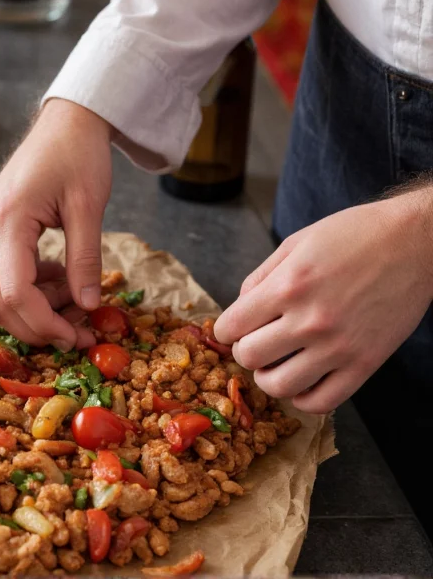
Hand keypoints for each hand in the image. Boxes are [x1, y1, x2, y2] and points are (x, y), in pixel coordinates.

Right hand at [0, 99, 113, 350]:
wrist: (65, 121)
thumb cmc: (79, 154)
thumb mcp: (89, 206)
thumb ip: (86, 259)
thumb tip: (88, 307)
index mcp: (8, 220)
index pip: (14, 293)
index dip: (44, 325)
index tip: (78, 337)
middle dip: (37, 328)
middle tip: (78, 334)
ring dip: (37, 311)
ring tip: (78, 302)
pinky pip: (5, 277)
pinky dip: (33, 291)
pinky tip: (62, 279)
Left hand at [214, 188, 432, 412]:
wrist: (415, 242)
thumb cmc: (354, 236)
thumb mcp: (296, 243)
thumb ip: (261, 277)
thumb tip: (239, 307)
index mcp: (288, 286)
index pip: (231, 327)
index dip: (225, 329)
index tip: (234, 328)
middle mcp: (310, 320)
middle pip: (249, 358)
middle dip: (244, 351)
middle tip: (257, 342)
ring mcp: (338, 346)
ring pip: (279, 387)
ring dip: (268, 378)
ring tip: (276, 364)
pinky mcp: (365, 364)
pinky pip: (322, 402)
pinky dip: (303, 398)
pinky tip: (303, 380)